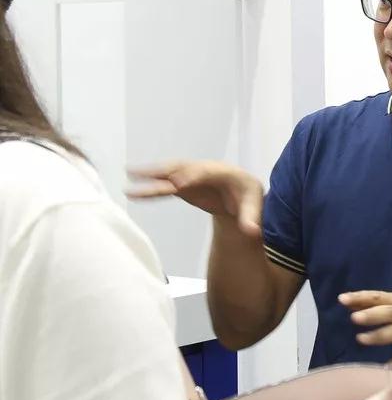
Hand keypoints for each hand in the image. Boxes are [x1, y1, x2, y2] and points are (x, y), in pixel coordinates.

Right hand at [127, 161, 262, 237]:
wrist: (240, 196)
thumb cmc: (248, 198)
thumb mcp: (254, 207)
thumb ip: (251, 218)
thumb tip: (251, 232)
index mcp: (225, 173)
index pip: (207, 173)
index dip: (193, 177)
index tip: (180, 184)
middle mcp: (205, 170)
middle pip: (183, 167)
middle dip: (164, 169)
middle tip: (143, 172)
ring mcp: (192, 176)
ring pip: (169, 173)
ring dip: (150, 174)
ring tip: (128, 174)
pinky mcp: (184, 186)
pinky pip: (165, 185)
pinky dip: (150, 187)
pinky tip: (132, 190)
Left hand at [339, 290, 391, 366]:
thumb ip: (382, 306)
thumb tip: (352, 304)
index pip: (379, 296)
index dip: (361, 297)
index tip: (342, 298)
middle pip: (388, 313)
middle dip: (372, 315)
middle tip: (354, 318)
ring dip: (378, 336)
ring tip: (361, 339)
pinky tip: (382, 371)